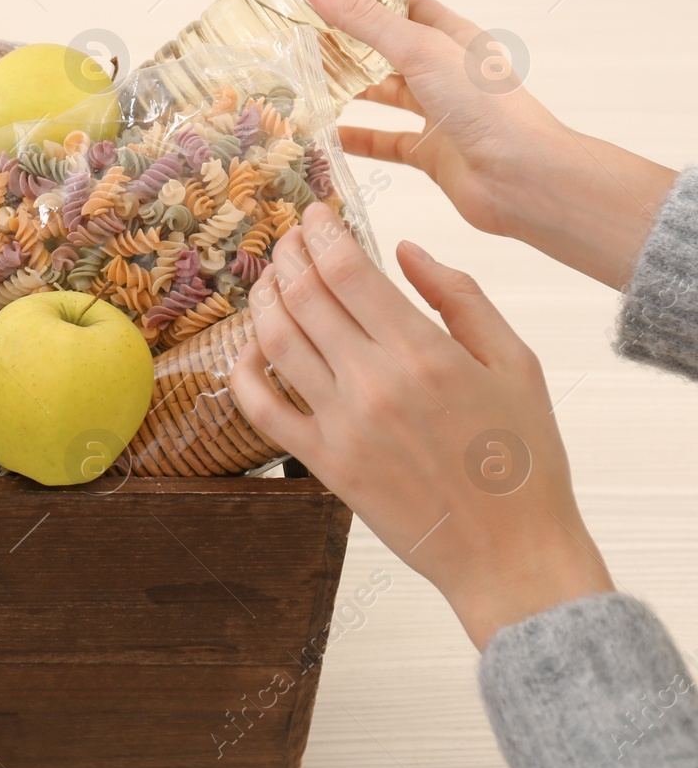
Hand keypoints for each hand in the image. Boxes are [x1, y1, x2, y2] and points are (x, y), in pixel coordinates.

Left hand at [228, 203, 613, 649]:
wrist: (511, 554)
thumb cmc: (523, 458)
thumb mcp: (516, 363)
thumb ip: (459, 297)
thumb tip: (405, 250)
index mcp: (424, 351)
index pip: (346, 269)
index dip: (320, 231)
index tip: (315, 213)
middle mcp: (373, 383)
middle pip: (303, 295)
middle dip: (289, 254)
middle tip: (290, 237)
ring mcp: (340, 425)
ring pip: (275, 341)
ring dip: (264, 299)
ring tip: (270, 277)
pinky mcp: (322, 463)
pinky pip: (261, 407)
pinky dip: (244, 369)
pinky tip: (251, 346)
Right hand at [302, 0, 573, 234]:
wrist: (522, 177)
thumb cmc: (485, 105)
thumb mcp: (418, 50)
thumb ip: (364, 19)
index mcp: (451, 37)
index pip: (403, 6)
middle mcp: (446, 72)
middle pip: (389, 52)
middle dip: (349, 47)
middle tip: (301, 40)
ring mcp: (439, 112)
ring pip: (386, 96)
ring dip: (351, 93)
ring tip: (306, 87)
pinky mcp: (431, 152)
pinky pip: (386, 142)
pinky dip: (357, 140)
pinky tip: (327, 139)